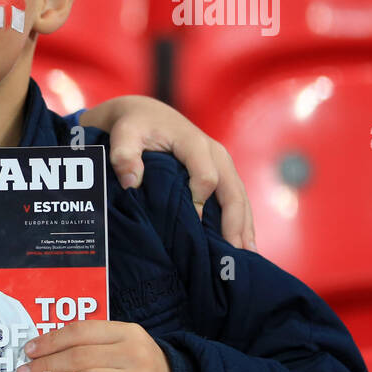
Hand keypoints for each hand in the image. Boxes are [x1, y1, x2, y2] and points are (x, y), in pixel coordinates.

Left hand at [18, 320, 170, 371]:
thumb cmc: (139, 369)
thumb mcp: (123, 346)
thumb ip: (91, 344)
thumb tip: (44, 353)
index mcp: (128, 332)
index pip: (82, 331)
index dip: (51, 340)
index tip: (29, 351)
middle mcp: (135, 354)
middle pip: (81, 356)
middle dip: (47, 366)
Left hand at [79, 96, 256, 250]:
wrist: (146, 114)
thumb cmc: (135, 126)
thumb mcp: (124, 135)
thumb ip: (124, 155)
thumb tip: (131, 183)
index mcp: (194, 143)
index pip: (206, 177)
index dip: (200, 202)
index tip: (192, 225)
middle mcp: (215, 153)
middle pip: (233, 191)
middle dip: (235, 222)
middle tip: (235, 254)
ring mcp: (222, 164)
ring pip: (240, 197)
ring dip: (244, 226)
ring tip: (247, 256)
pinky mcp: (221, 173)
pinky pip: (236, 198)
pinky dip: (241, 221)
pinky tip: (243, 244)